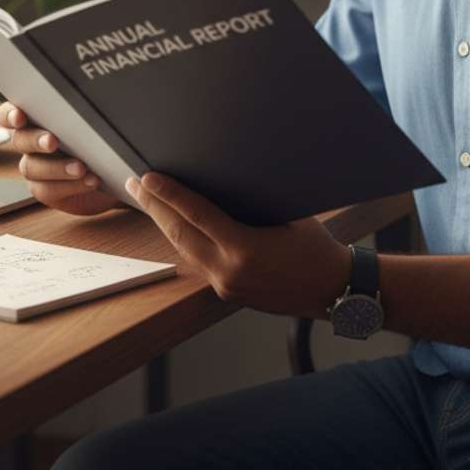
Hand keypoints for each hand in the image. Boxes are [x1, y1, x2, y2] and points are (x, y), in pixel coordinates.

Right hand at [0, 102, 120, 216]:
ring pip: (32, 167)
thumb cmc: (102, 139)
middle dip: (35, 140)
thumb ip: (84, 110)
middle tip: (52, 142)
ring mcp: (35, 167)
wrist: (114, 171)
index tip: (19, 117)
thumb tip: (93, 94)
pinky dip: (70, 185)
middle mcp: (30, 142)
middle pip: (20, 139)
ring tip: (81, 168)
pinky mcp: (45, 189)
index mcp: (37, 119)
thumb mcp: (95, 120)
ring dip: (57, 167)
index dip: (9, 114)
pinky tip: (90, 180)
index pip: (11, 113)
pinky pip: (47, 189)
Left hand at [125, 172, 351, 318]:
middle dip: (154, 206)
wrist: (334, 290)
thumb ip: (253, 202)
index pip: (196, 215)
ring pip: (184, 250)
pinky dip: (182, 240)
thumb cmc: (317, 248)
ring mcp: (226, 285)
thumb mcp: (288, 215)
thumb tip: (222, 177)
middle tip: (134, 183)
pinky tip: (173, 225)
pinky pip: (197, 261)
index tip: (149, 177)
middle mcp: (229, 271)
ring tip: (146, 200)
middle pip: (179, 234)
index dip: (170, 194)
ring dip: (163, 224)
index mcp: (245, 250)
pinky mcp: (227, 292)